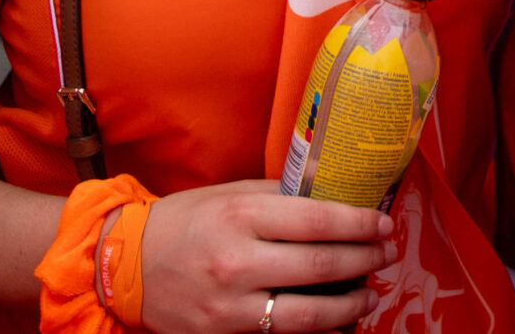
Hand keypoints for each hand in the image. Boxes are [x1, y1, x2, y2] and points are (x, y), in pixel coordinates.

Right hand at [131, 181, 388, 333]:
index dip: (361, 225)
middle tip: (388, 255)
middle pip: (322, 266)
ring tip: (370, 293)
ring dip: (351, 305)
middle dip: (366, 261)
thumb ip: (281, 196)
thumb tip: (335, 196)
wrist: (127, 265)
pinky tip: (337, 321)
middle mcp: (238, 261)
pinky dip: (319, 330)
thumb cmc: (185, 222)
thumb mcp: (231, 194)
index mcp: (241, 215)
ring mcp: (231, 305)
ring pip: (310, 314)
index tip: (385, 225)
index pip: (319, 220)